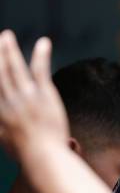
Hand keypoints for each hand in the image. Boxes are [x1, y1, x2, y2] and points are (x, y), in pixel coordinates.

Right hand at [0, 30, 68, 159]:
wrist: (43, 156)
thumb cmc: (27, 153)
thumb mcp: (5, 142)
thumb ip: (0, 131)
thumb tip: (0, 129)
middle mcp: (8, 100)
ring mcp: (26, 96)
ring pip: (15, 68)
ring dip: (10, 50)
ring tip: (7, 36)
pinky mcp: (43, 95)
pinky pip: (40, 70)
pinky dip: (40, 55)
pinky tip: (44, 42)